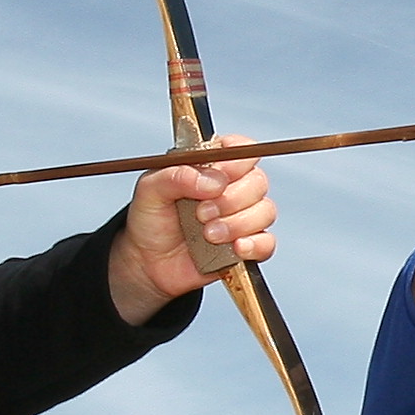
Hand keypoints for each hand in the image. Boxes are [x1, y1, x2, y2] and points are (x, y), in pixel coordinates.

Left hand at [111, 143, 277, 316]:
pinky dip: (255, 244)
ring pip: (265, 211)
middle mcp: (232, 189)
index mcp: (211, 167)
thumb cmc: (150, 221)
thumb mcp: (149, 190)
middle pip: (257, 181)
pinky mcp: (247, 247)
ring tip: (208, 235)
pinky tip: (235, 248)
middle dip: (231, 199)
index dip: (237, 159)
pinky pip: (267, 242)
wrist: (147, 264)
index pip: (241, 150)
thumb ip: (176, 176)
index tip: (221, 172)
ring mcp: (242, 218)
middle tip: (201, 213)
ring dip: (237, 223)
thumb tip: (214, 181)